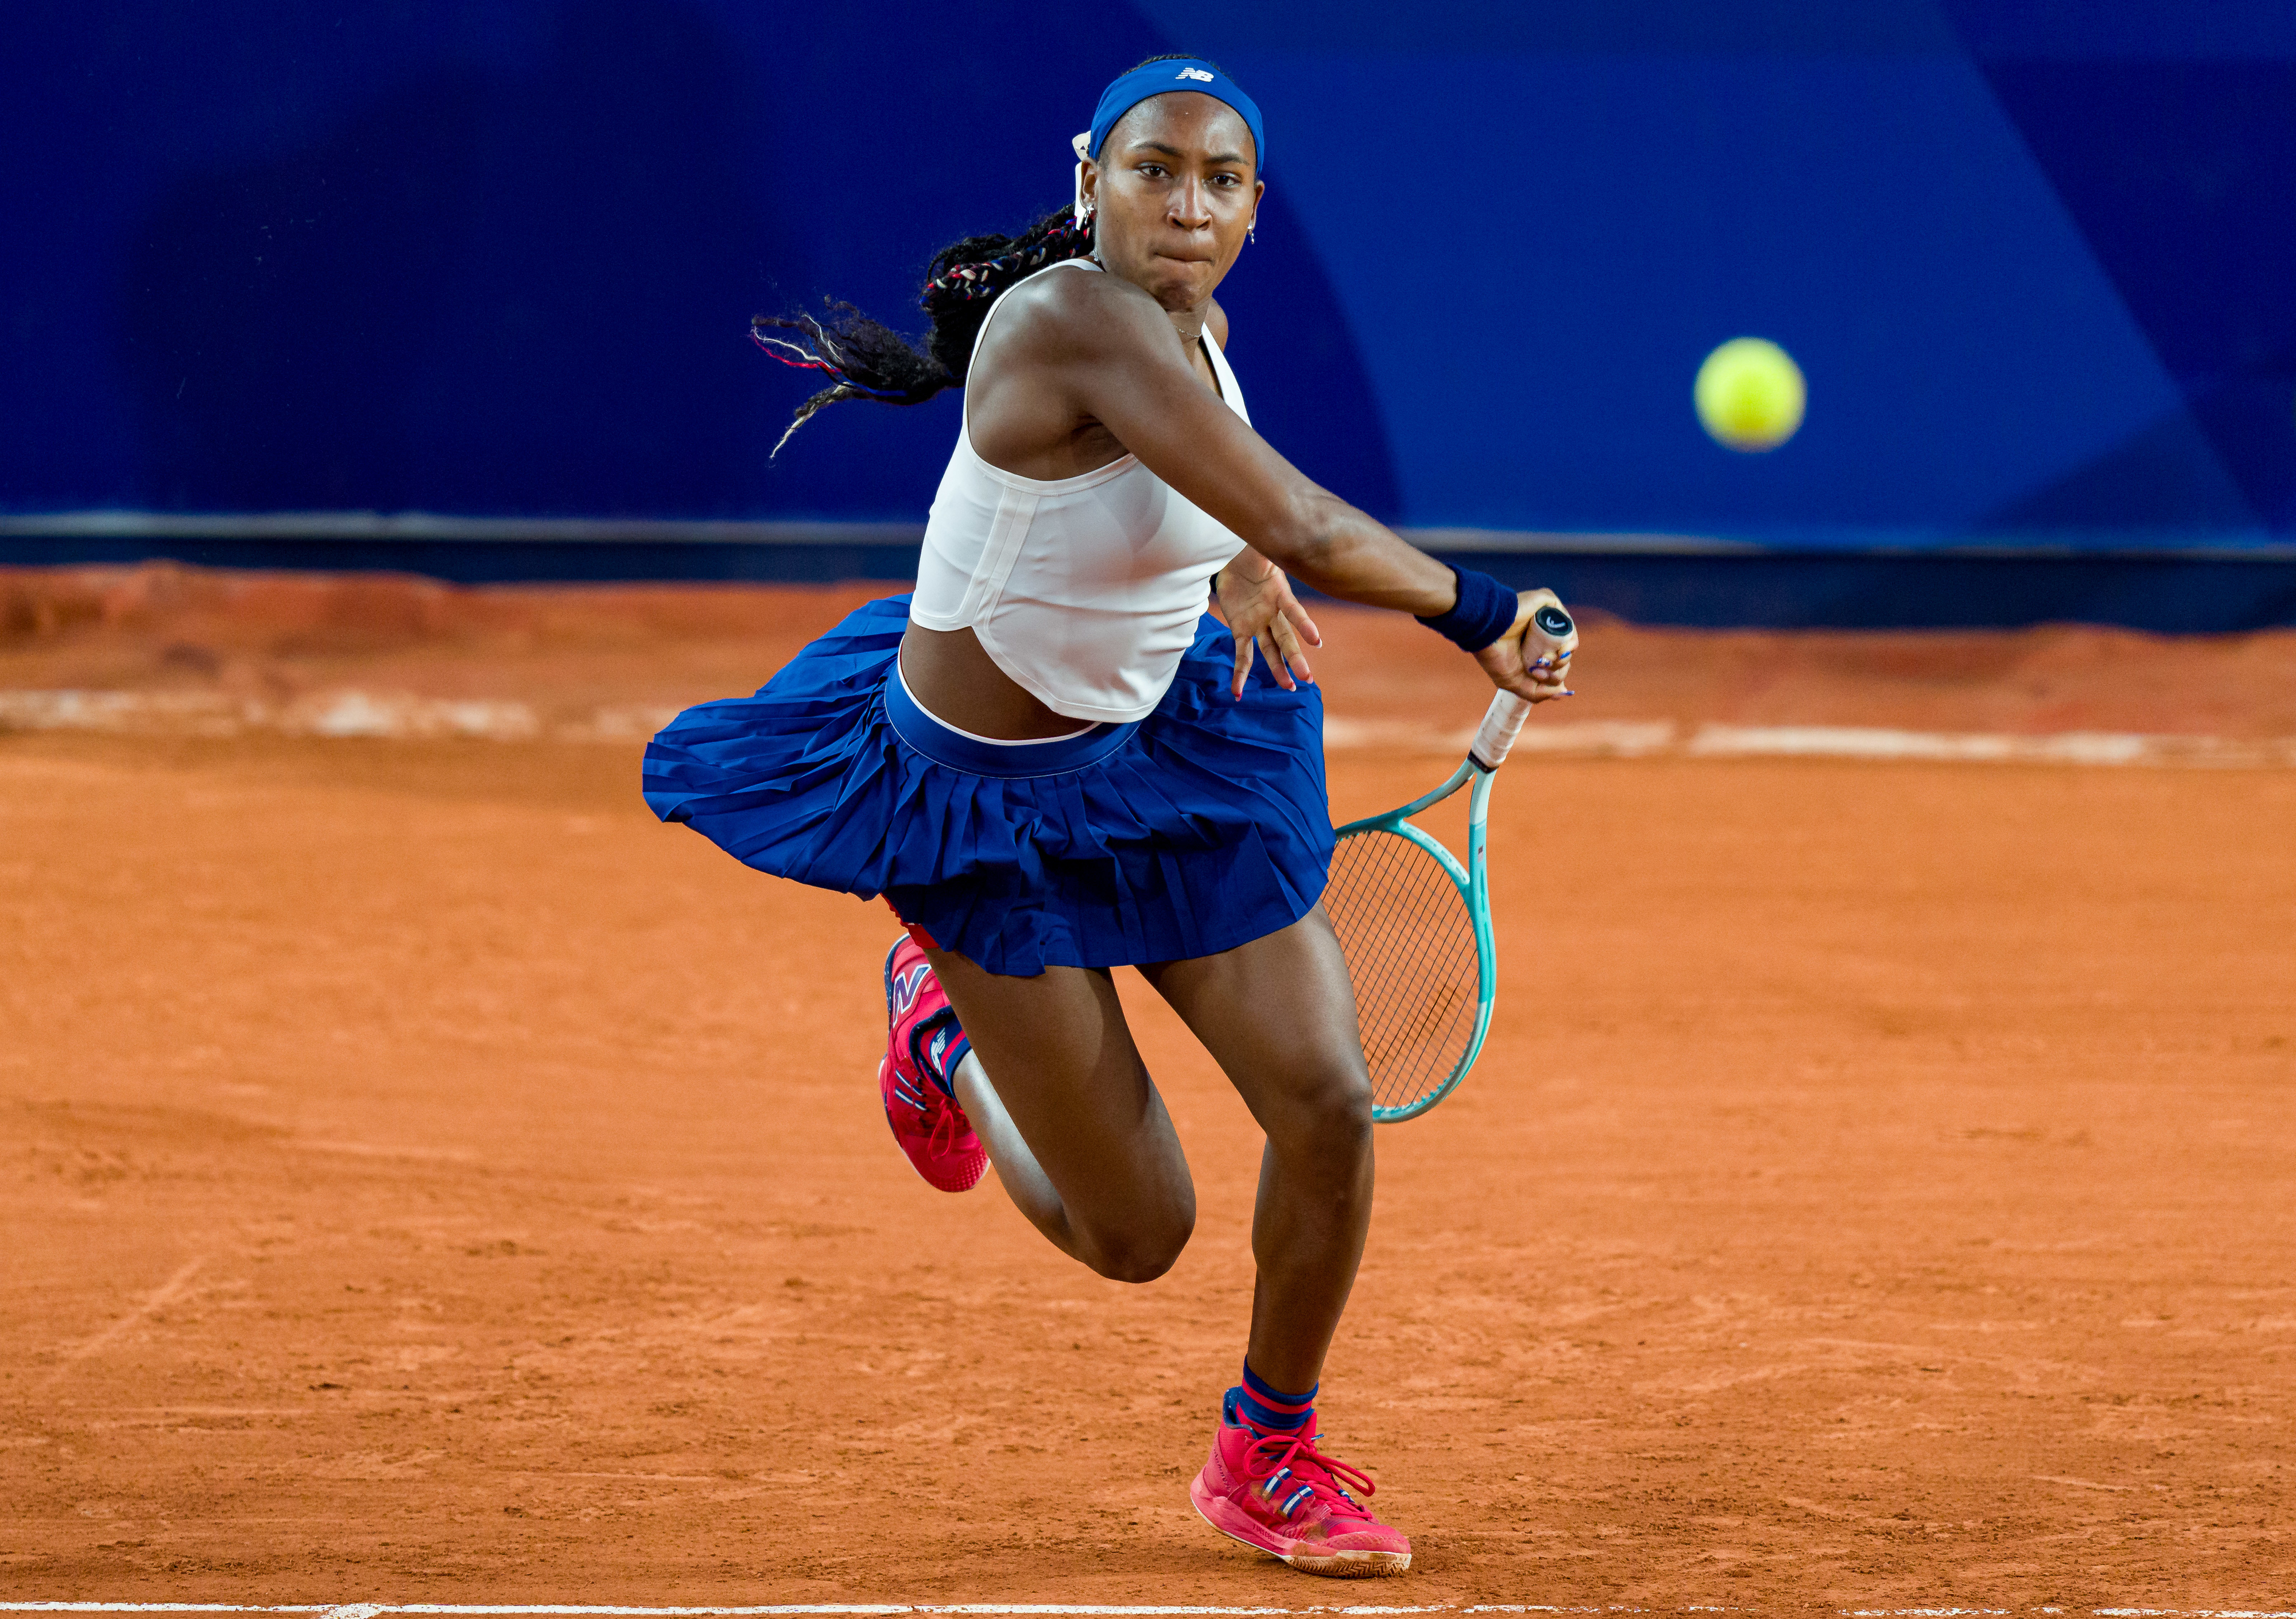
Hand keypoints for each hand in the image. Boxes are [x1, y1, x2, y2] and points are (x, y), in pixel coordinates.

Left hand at [1215, 549, 1321, 698]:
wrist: (1236, 563)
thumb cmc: (1253, 555)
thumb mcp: (1261, 549)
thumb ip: (1267, 548)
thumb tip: (1280, 529)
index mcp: (1280, 595)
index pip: (1294, 611)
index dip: (1305, 624)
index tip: (1317, 640)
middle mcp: (1273, 614)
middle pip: (1286, 639)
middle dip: (1296, 658)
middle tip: (1308, 678)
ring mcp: (1259, 625)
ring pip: (1270, 651)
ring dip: (1278, 670)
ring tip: (1289, 688)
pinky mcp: (1241, 631)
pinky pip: (1242, 655)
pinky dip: (1241, 673)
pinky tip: (1239, 692)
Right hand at [1473, 588, 1578, 703]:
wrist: (1486, 633)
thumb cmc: (1495, 656)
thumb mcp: (1515, 683)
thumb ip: (1537, 693)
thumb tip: (1563, 692)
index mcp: (1531, 650)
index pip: (1553, 666)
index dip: (1553, 677)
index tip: (1538, 678)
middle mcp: (1539, 634)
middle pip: (1562, 656)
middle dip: (1557, 671)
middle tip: (1539, 671)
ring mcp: (1544, 618)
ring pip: (1567, 642)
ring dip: (1564, 659)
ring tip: (1548, 661)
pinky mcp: (1547, 604)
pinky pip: (1566, 623)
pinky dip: (1570, 639)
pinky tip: (1562, 649)